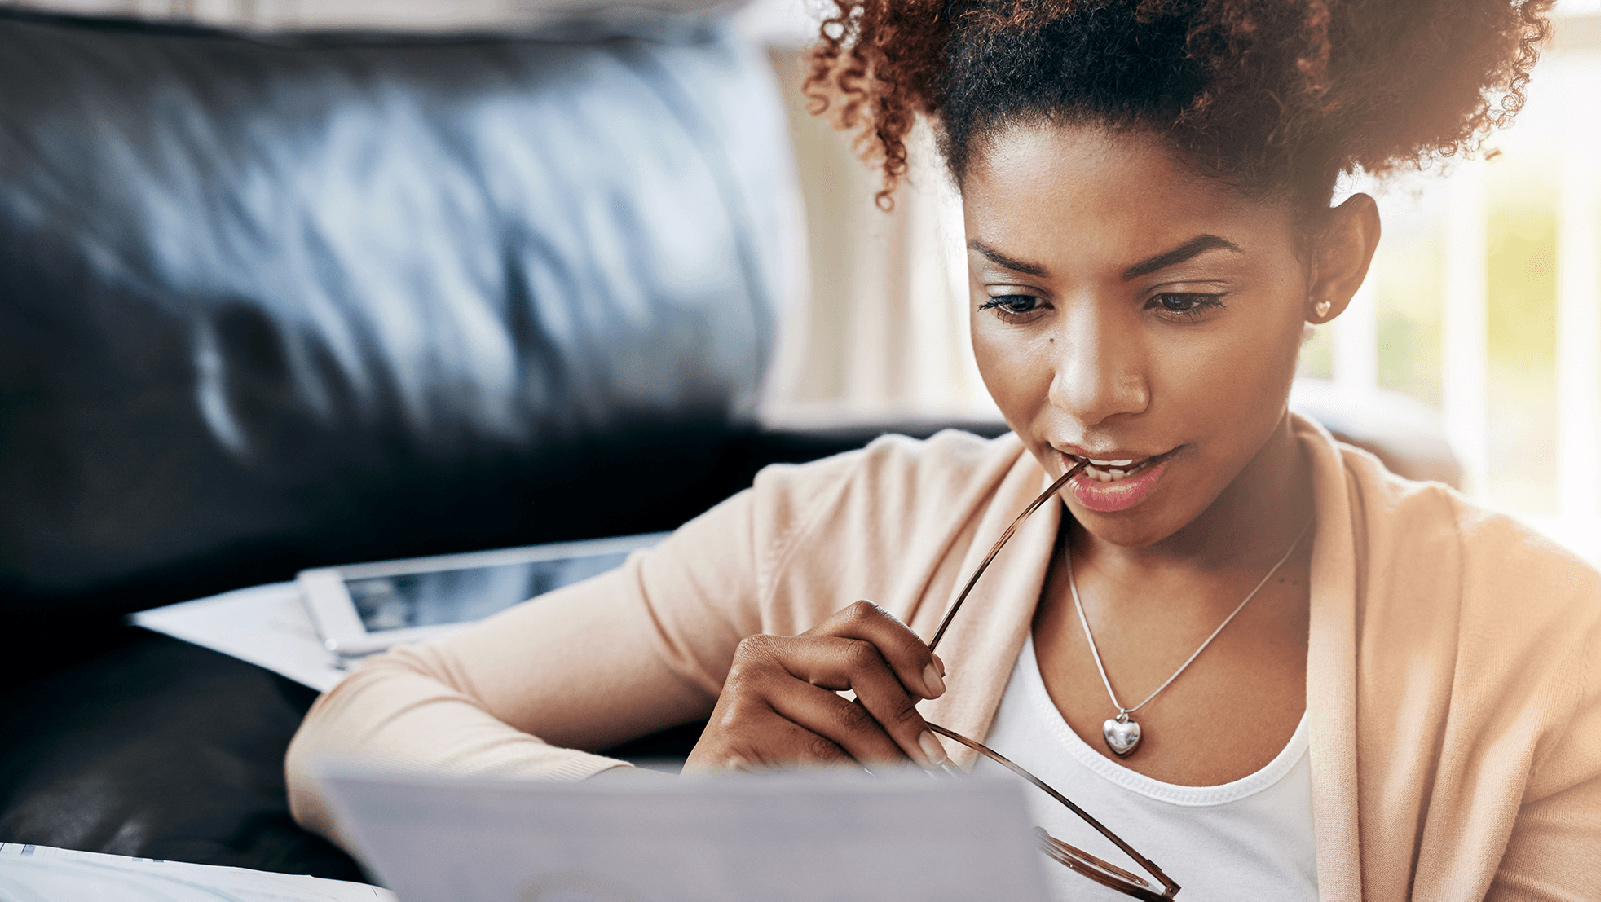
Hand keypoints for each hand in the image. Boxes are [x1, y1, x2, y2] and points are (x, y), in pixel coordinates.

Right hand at [683, 601, 947, 773]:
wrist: (705, 809)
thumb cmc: (772, 765)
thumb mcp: (816, 718)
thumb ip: (861, 694)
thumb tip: (932, 679)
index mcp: (784, 647)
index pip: (859, 617)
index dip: (907, 645)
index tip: (938, 686)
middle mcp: (760, 658)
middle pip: (860, 661)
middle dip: (905, 713)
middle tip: (933, 756)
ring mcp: (745, 695)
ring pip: (846, 720)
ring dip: (887, 759)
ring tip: (905, 785)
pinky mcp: (739, 736)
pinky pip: (820, 760)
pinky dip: (851, 781)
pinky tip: (855, 797)